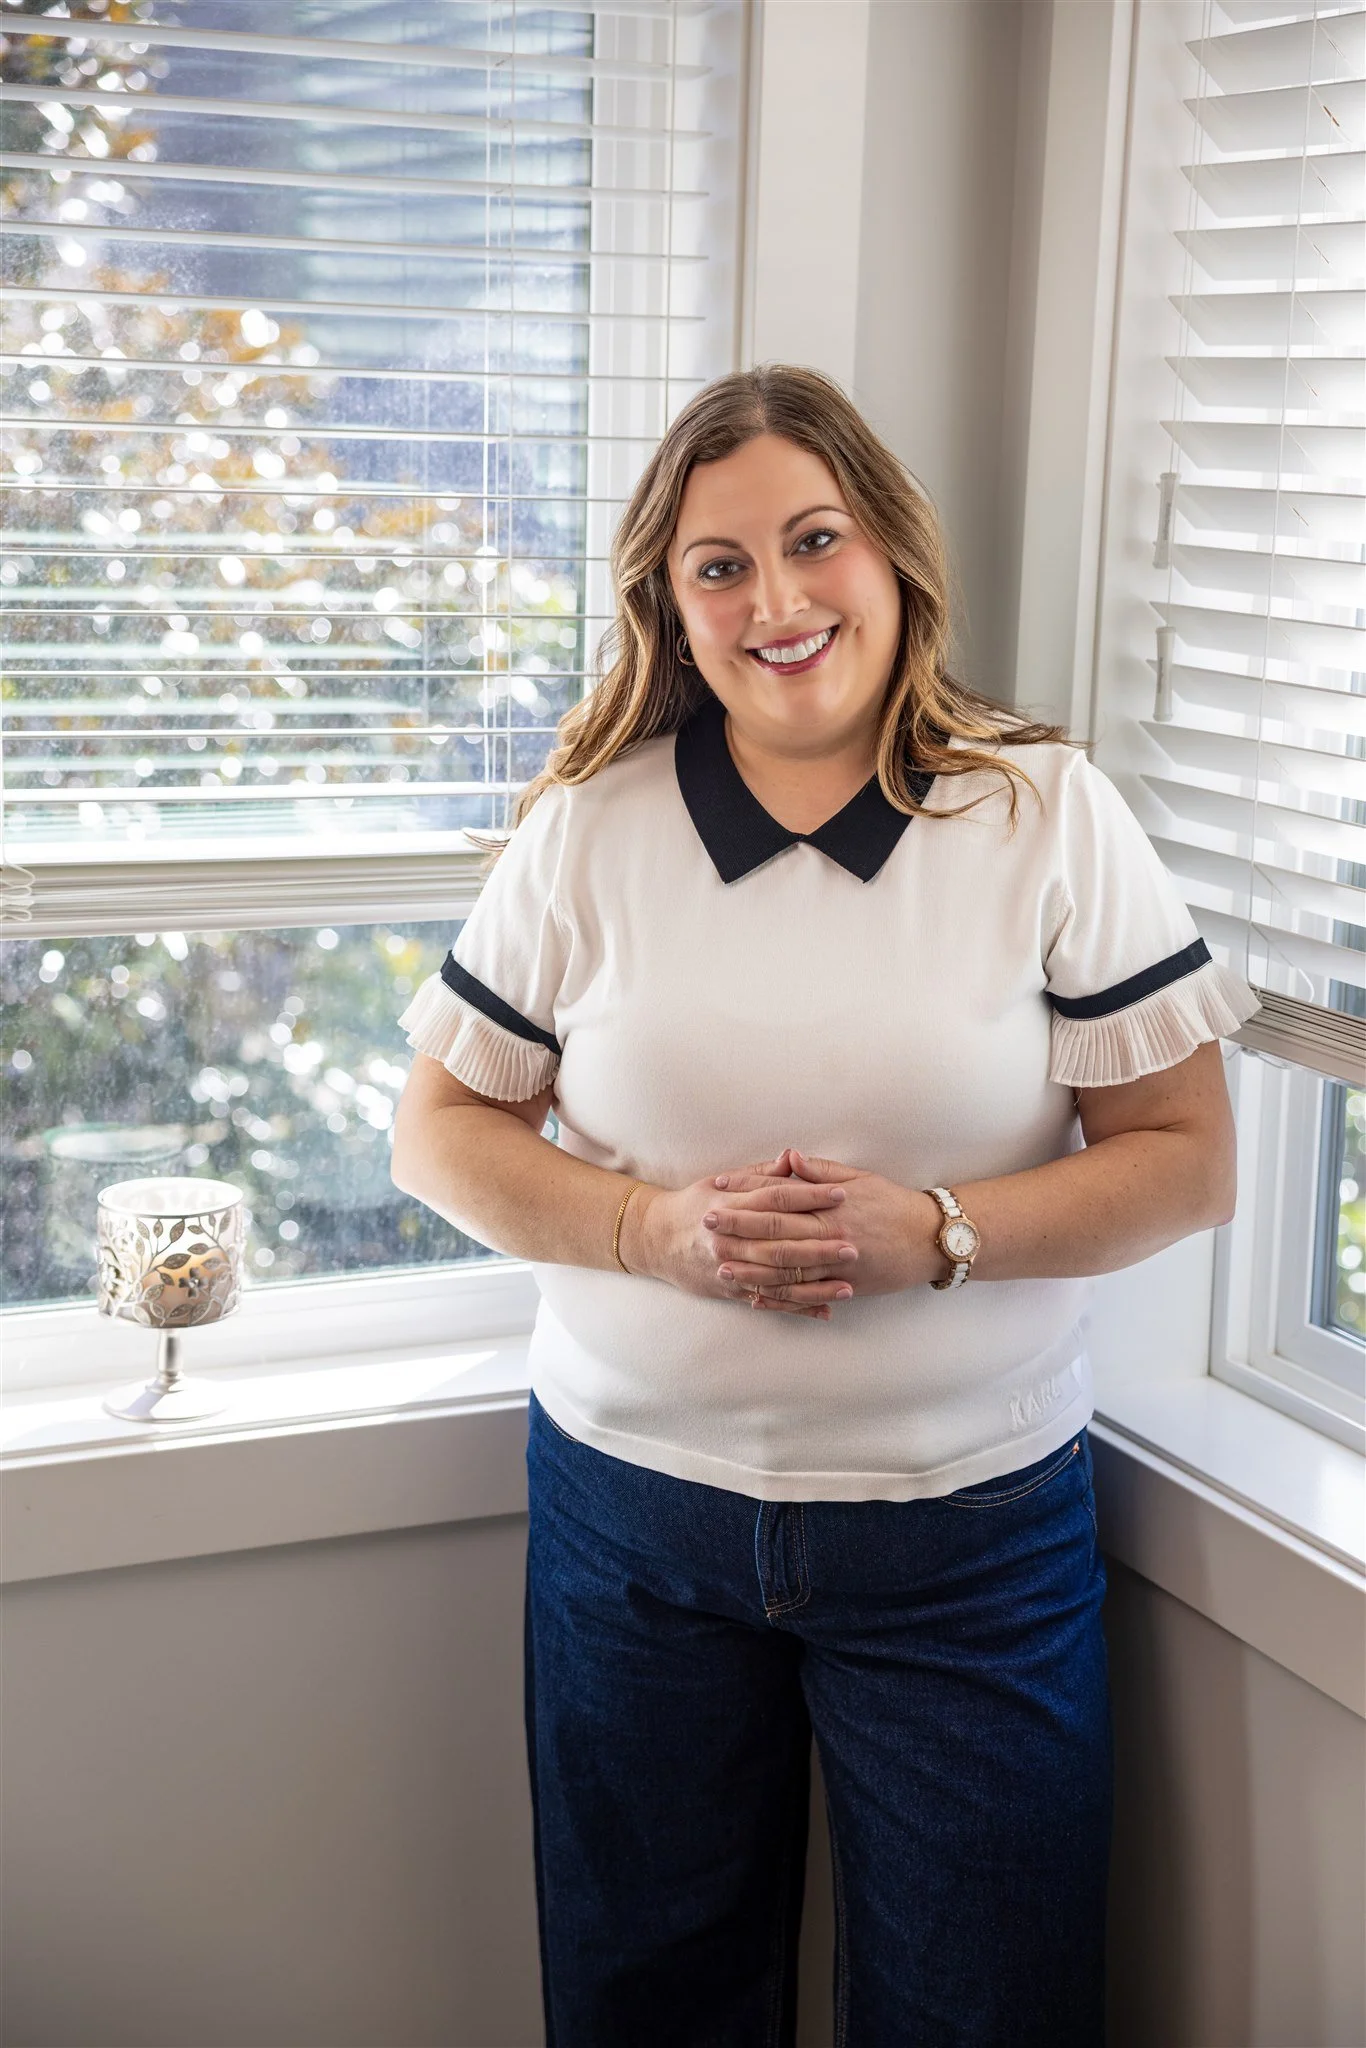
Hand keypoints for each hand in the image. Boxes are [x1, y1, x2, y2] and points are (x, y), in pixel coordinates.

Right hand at [625, 1161, 854, 1318]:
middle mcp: (731, 1240)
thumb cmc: (694, 1204)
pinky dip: (796, 1308)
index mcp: (731, 1206)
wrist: (655, 1239)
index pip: (777, 1198)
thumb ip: (760, 1175)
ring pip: (778, 1279)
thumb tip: (792, 1157)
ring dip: (814, 1285)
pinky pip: (768, 1301)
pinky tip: (824, 1311)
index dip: (811, 1195)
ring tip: (848, 1286)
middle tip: (853, 1246)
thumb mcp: (722, 1181)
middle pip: (781, 1243)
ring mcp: (730, 1268)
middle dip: (819, 1246)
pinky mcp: (731, 1291)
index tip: (842, 1194)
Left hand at [707, 1148, 943, 1305]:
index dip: (746, 1193)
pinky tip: (755, 1298)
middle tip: (705, 1224)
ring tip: (720, 1266)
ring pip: (785, 1270)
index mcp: (829, 1205)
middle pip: (775, 1232)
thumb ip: (821, 1171)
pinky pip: (805, 1295)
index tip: (718, 1189)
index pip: (779, 1197)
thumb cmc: (893, 1204)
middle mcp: (829, 1235)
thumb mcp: (860, 1178)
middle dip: (738, 1228)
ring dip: (750, 1268)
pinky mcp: (842, 1285)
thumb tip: (789, 1157)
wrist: (929, 1239)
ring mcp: (834, 1264)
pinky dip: (778, 1298)